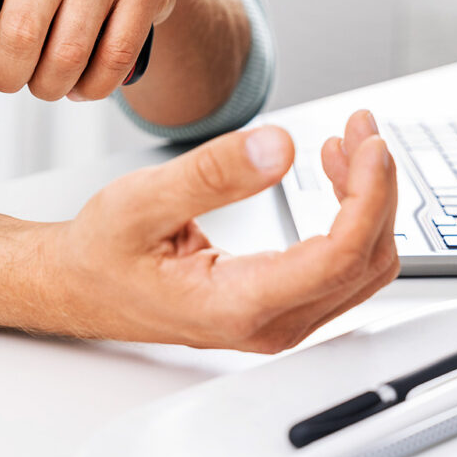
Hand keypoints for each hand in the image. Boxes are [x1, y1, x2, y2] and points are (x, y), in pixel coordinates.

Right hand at [50, 109, 398, 350]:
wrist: (81, 286)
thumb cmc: (101, 253)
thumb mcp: (141, 202)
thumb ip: (210, 176)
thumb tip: (279, 146)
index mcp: (235, 305)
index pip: (338, 257)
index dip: (368, 196)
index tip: (369, 144)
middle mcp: (266, 324)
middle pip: (364, 262)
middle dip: (376, 190)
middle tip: (359, 132)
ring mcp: (275, 321)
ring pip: (360, 266)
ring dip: (366, 203)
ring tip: (345, 147)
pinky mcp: (275, 306)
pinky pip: (338, 266)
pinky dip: (348, 218)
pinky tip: (331, 179)